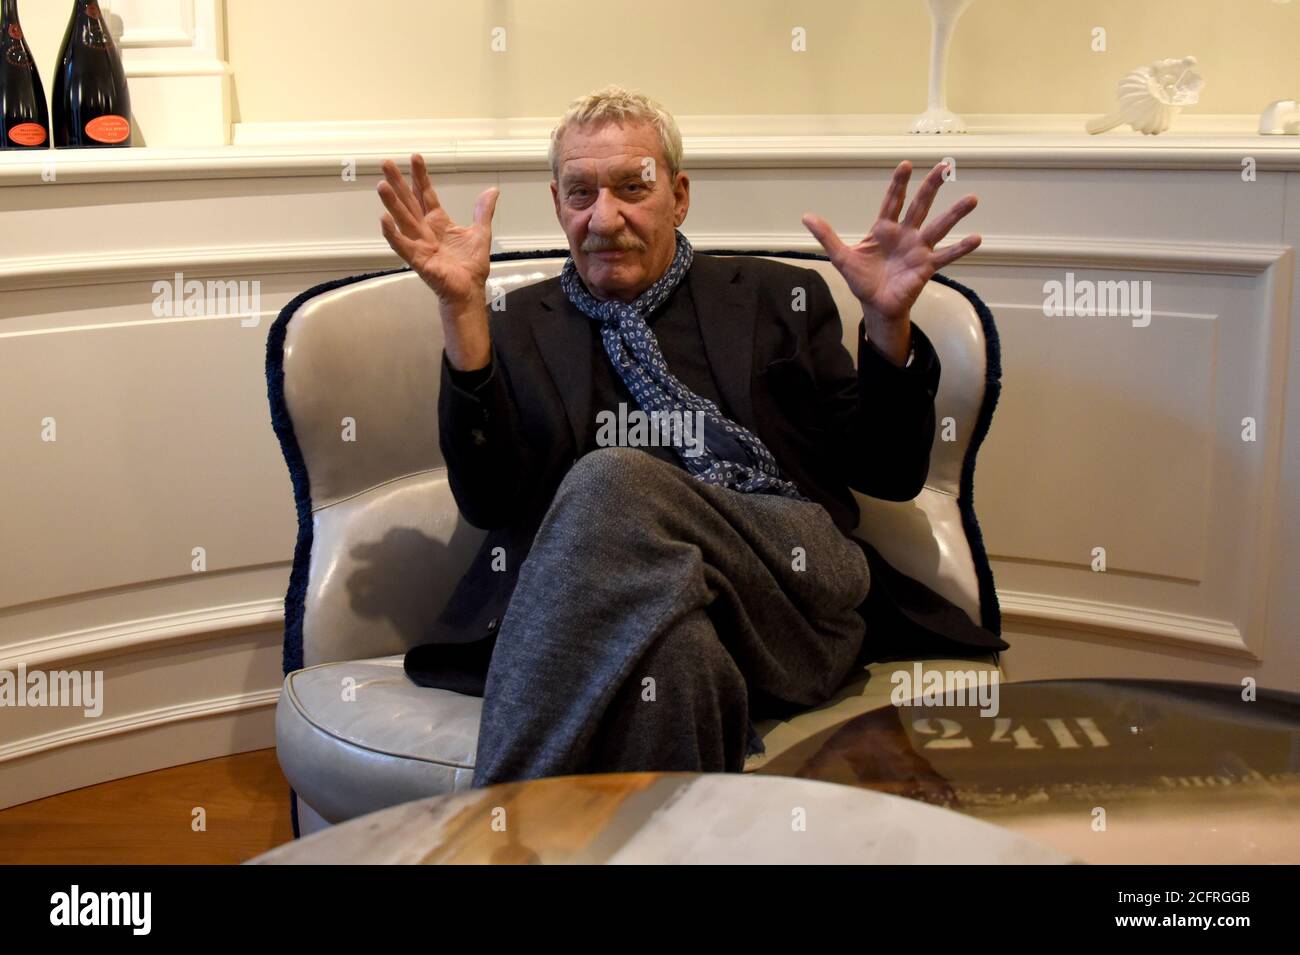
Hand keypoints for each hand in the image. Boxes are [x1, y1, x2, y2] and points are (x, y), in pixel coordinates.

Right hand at [377, 153, 499, 307]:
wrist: (470, 290)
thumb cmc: (471, 265)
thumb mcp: (481, 233)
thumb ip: (483, 212)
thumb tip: (492, 190)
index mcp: (438, 222)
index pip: (426, 194)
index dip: (420, 176)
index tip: (415, 157)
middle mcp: (425, 230)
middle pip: (409, 201)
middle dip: (398, 182)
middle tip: (386, 162)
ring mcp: (419, 244)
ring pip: (403, 219)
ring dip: (391, 203)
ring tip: (382, 185)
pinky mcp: (418, 260)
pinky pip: (402, 245)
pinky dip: (392, 233)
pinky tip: (384, 219)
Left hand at [801, 161, 980, 354]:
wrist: (875, 306)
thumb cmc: (862, 280)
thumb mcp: (841, 257)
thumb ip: (827, 236)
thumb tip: (806, 217)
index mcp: (884, 229)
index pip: (892, 201)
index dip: (898, 183)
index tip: (906, 164)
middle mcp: (905, 234)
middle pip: (919, 206)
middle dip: (931, 187)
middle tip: (944, 167)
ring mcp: (918, 249)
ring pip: (938, 227)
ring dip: (955, 213)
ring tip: (972, 198)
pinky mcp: (926, 267)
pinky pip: (946, 256)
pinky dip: (960, 248)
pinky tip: (976, 238)